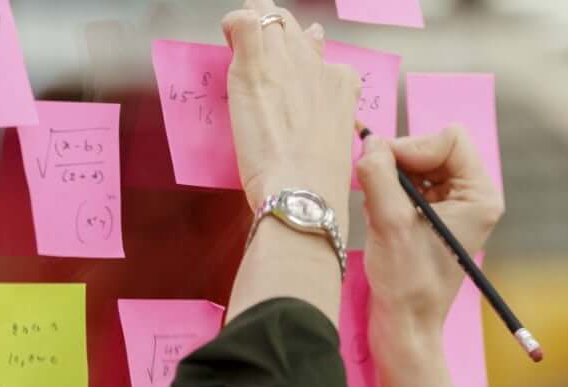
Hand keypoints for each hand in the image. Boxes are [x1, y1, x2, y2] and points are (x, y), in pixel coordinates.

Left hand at [221, 0, 361, 211]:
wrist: (303, 188)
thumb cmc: (316, 179)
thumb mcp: (331, 141)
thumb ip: (325, 114)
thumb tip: (318, 102)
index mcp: (340, 83)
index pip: (316, 52)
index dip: (297, 57)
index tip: (284, 72)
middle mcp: (315, 64)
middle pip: (290, 28)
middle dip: (271, 31)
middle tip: (254, 51)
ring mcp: (285, 61)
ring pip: (269, 16)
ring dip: (253, 21)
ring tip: (240, 38)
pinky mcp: (256, 65)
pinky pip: (244, 22)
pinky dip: (233, 23)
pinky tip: (227, 35)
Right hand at [355, 127, 503, 386]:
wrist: (405, 326)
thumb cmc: (407, 283)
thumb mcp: (390, 222)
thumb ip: (380, 174)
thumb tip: (370, 142)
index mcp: (479, 195)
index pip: (449, 139)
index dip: (413, 147)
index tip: (385, 171)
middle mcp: (470, 196)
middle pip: (431, 147)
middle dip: (399, 163)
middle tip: (376, 189)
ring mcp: (450, 205)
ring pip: (415, 163)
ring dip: (390, 179)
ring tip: (379, 209)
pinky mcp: (429, 215)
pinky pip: (405, 182)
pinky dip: (386, 191)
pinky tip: (379, 216)